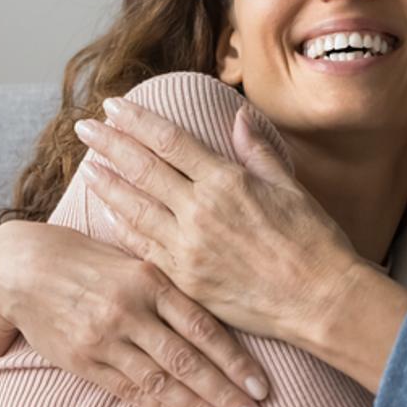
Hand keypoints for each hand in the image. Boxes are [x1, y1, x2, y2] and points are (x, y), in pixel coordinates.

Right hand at [0, 218, 271, 406]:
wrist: (20, 267)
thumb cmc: (87, 259)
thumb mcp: (133, 258)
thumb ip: (171, 286)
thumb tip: (225, 305)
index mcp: (149, 279)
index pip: (202, 327)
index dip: (235, 360)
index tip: (263, 386)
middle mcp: (129, 311)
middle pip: (187, 360)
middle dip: (226, 394)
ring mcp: (105, 339)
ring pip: (161, 382)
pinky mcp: (83, 361)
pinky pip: (130, 391)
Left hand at [74, 97, 365, 342]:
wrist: (322, 300)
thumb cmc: (314, 241)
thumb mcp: (290, 187)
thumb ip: (256, 152)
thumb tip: (238, 119)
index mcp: (227, 181)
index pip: (169, 141)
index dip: (137, 120)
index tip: (113, 106)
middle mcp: (200, 211)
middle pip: (142, 168)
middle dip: (110, 143)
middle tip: (83, 126)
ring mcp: (188, 248)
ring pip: (134, 208)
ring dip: (107, 184)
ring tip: (88, 165)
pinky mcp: (185, 280)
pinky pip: (143, 248)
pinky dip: (121, 227)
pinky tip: (106, 212)